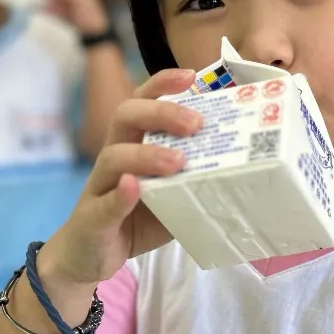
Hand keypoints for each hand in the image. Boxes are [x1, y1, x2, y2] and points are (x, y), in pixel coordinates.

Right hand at [37, 69, 200, 286]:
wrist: (89, 257)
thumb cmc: (135, 217)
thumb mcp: (171, 193)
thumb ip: (194, 176)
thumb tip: (244, 165)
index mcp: (132, 143)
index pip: (142, 101)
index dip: (162, 84)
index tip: (190, 76)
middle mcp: (112, 157)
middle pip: (126, 117)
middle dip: (161, 113)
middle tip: (195, 123)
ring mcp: (100, 187)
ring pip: (114, 156)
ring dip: (146, 154)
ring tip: (177, 162)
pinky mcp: (93, 219)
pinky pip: (104, 203)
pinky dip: (120, 194)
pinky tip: (134, 187)